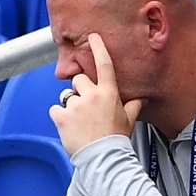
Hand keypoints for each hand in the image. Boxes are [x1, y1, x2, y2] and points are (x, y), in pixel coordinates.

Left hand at [50, 33, 143, 155]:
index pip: (104, 65)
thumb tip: (140, 99)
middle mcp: (91, 95)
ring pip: (66, 96)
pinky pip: (55, 110)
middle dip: (79, 89)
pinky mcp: (62, 116)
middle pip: (79, 79)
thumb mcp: (129, 121)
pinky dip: (59, 117)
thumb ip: (133, 106)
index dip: (98, 49)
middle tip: (84, 105)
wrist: (103, 158)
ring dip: (70, 105)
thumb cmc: (116, 140)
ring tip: (78, 120)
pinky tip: (68, 126)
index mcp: (109, 94)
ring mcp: (76, 105)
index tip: (93, 37)